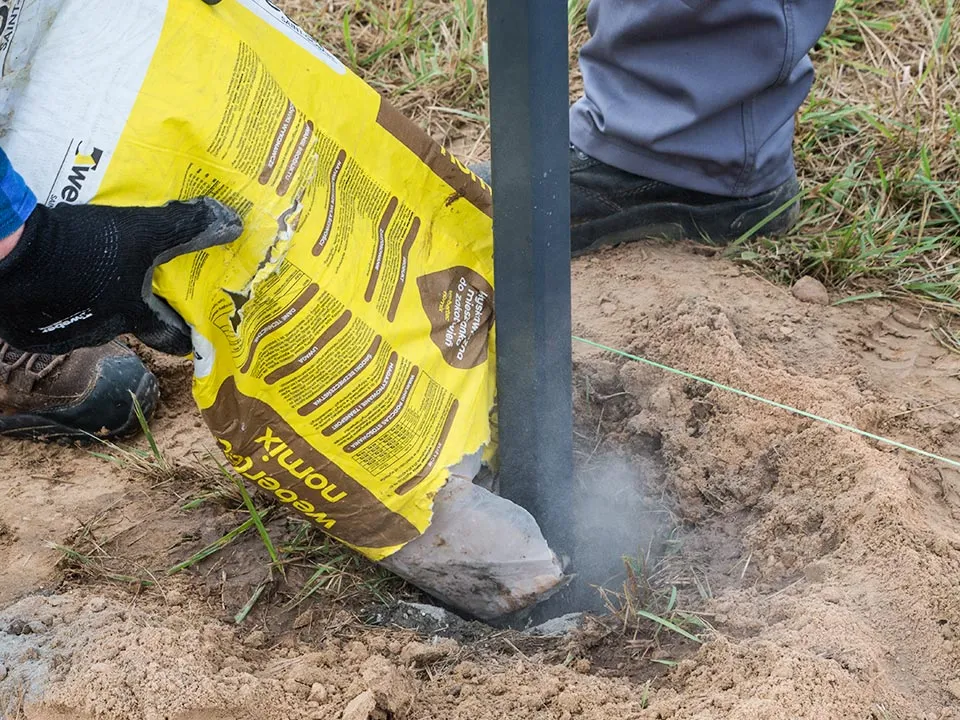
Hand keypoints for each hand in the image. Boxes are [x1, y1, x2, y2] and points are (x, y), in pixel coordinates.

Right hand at [0, 198, 241, 354]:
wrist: (7, 254)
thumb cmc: (83, 248)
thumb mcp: (141, 231)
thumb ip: (184, 228)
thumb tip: (231, 223)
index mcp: (133, 317)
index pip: (172, 339)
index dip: (187, 332)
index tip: (196, 321)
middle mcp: (102, 333)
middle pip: (131, 322)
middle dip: (139, 303)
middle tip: (145, 278)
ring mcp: (64, 333)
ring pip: (92, 318)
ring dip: (99, 298)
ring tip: (101, 269)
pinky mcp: (32, 328)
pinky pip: (57, 316)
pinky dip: (65, 298)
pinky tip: (63, 273)